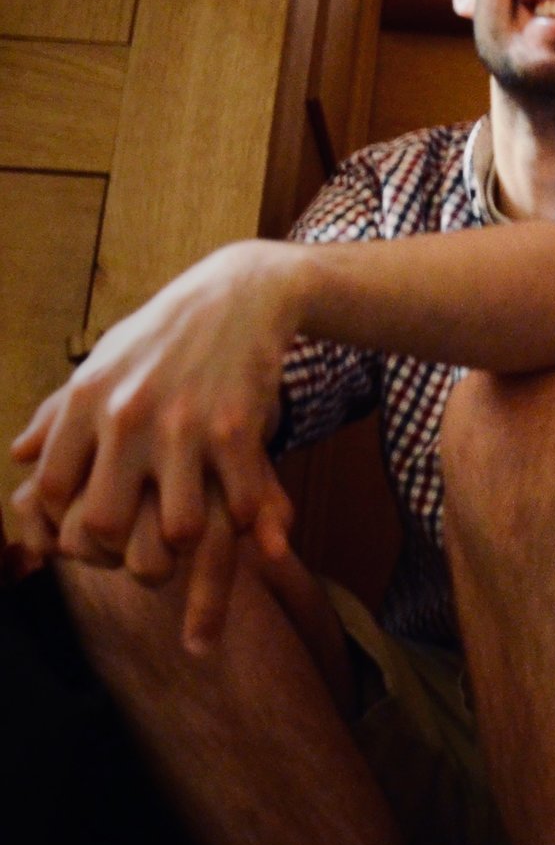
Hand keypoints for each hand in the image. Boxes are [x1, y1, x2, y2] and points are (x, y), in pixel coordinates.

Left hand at [9, 239, 301, 630]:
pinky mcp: (238, 429)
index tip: (100, 522)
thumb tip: (18, 458)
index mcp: (87, 401)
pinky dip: (242, 517)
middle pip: (107, 523)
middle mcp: (128, 415)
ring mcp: (185, 425)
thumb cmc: (163, 336)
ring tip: (196, 529)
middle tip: (148, 546)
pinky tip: (241, 504)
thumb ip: (58, 415)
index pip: (54, 491)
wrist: (239, 295)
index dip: (71, 522)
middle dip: (128, 549)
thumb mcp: (101, 364)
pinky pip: (237, 504)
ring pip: (177, 529)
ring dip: (189, 539)